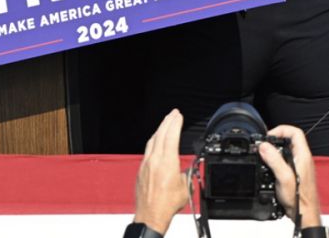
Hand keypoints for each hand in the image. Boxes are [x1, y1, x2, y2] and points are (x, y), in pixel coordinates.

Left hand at [133, 109, 190, 232]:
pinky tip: (156, 142)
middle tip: (173, 113)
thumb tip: (187, 169)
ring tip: (165, 123)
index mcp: (167, 162)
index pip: (171, 136)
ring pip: (152, 141)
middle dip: (167, 121)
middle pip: (160, 134)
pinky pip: (147, 150)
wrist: (150, 215)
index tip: (179, 115)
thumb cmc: (167, 205)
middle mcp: (154, 160)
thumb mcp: (185, 187)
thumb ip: (186, 174)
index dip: (175, 123)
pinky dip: (154, 141)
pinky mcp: (141, 170)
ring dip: (159, 129)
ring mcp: (146, 164)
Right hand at [260, 124, 321, 226]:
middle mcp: (303, 159)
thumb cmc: (300, 199)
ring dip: (275, 151)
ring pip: (287, 150)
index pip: (295, 132)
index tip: (269, 136)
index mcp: (303, 156)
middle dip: (275, 140)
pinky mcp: (296, 173)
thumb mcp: (284, 177)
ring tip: (264, 154)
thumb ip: (274, 160)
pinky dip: (276, 160)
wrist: (304, 214)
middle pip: (289, 140)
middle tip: (264, 145)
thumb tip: (264, 146)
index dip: (281, 130)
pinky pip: (286, 160)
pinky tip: (269, 167)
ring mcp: (300, 166)